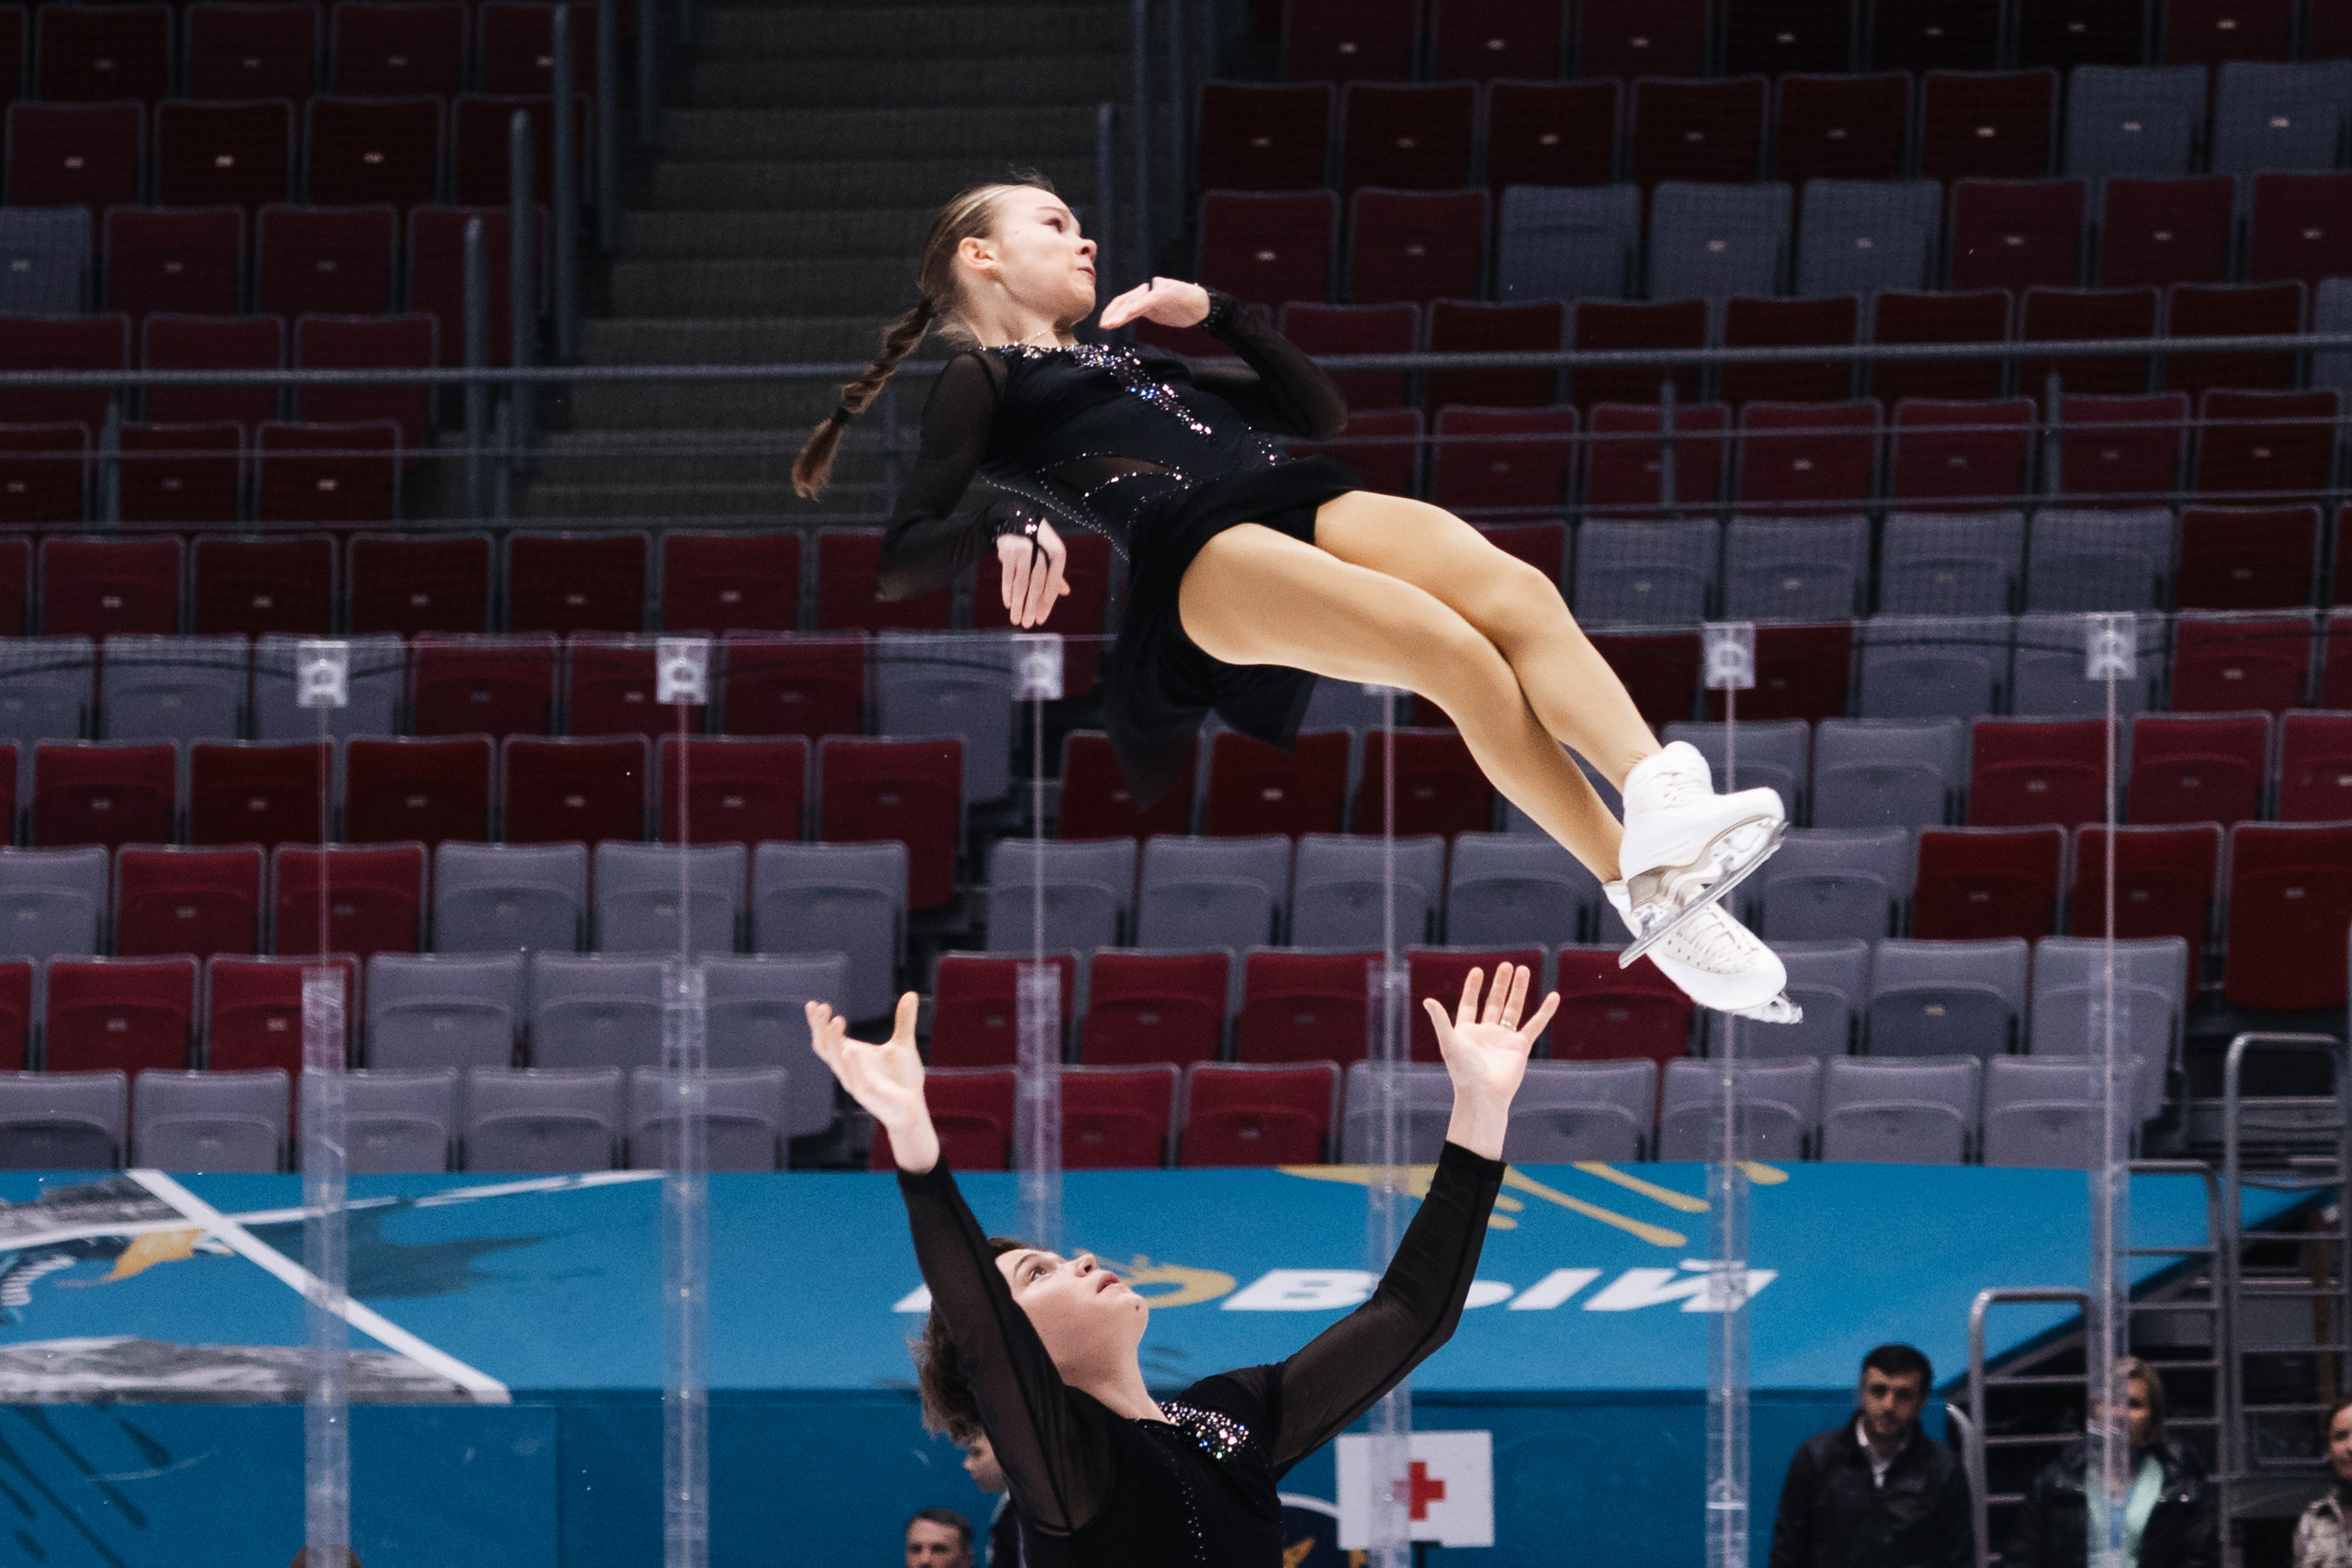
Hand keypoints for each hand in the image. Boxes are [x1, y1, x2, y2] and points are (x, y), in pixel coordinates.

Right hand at [806, 993, 938, 1169]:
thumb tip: (911, 994)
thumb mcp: (903, 1044)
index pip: (827, 1039)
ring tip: (836, 1021)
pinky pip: (856, 1079)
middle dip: (820, 1028)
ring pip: (837, 1062)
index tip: (814, 1004)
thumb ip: (904, 1020)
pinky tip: (851, 1049)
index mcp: (851, 1057)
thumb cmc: (902, 1079)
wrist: (913, 1108)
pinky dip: (852, 1064)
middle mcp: (848, 1069)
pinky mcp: (868, 1094)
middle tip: (821, 1008)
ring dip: (834, 1042)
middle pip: (825, 1048)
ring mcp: (855, 1082)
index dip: (818, 1023)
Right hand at [997, 518, 1070, 627]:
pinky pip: (1007, 574)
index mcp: (1057, 551)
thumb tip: (1066, 592)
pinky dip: (1007, 590)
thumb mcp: (1049, 552)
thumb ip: (1056, 572)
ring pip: (1021, 581)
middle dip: (1032, 606)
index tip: (1042, 618)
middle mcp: (1040, 549)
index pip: (1053, 581)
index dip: (1047, 601)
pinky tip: (1009, 604)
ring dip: (1018, 602)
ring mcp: (1023, 549)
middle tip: (1028, 624)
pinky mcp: (1007, 549)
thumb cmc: (1037, 540)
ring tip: (1016, 619)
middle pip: (1036, 583)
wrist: (1015, 516)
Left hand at [1098, 276, 1210, 331]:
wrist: (1202, 305)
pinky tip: (1125, 316)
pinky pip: (1146, 302)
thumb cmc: (1182, 309)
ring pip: (1133, 302)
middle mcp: (1148, 291)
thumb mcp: (1159, 311)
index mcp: (1145, 295)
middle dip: (1112, 313)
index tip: (1104, 324)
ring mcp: (1155, 292)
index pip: (1123, 301)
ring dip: (1119, 315)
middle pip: (1124, 300)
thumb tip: (1133, 311)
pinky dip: (1134, 309)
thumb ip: (1146, 309)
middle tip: (1103, 326)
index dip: (1112, 311)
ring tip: (1109, 325)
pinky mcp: (1164, 295)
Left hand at [1422, 966, 1555, 1159]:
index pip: (1470, 1004)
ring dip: (1518, 990)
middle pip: (1494, 1002)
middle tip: (1507, 965)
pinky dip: (1544, 1011)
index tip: (1478, 970)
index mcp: (1467, 1031)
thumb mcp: (1450, 1042)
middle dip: (1500, 984)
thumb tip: (1427, 1000)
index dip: (1473, 988)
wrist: (1484, 1095)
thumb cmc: (1464, 1072)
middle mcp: (1486, 1033)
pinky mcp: (1520, 1046)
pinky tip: (1553, 996)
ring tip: (1523, 970)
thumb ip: (1441, 1021)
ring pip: (1513, 1009)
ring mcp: (1504, 1039)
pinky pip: (1535, 1025)